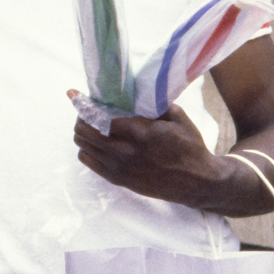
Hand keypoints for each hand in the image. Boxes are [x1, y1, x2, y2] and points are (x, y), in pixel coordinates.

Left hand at [71, 100, 227, 207]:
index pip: (98, 117)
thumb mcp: (178, 118)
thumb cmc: (190, 147)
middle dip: (81, 118)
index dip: (84, 105)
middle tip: (85, 110)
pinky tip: (95, 143)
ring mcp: (120, 169)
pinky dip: (87, 151)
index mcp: (139, 133)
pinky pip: (90, 163)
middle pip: (85, 132)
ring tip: (89, 126)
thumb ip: (154, 104)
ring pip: (84, 148)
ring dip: (82, 134)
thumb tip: (135, 90)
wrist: (198, 182)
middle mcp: (125, 152)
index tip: (76, 95)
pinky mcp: (120, 181)